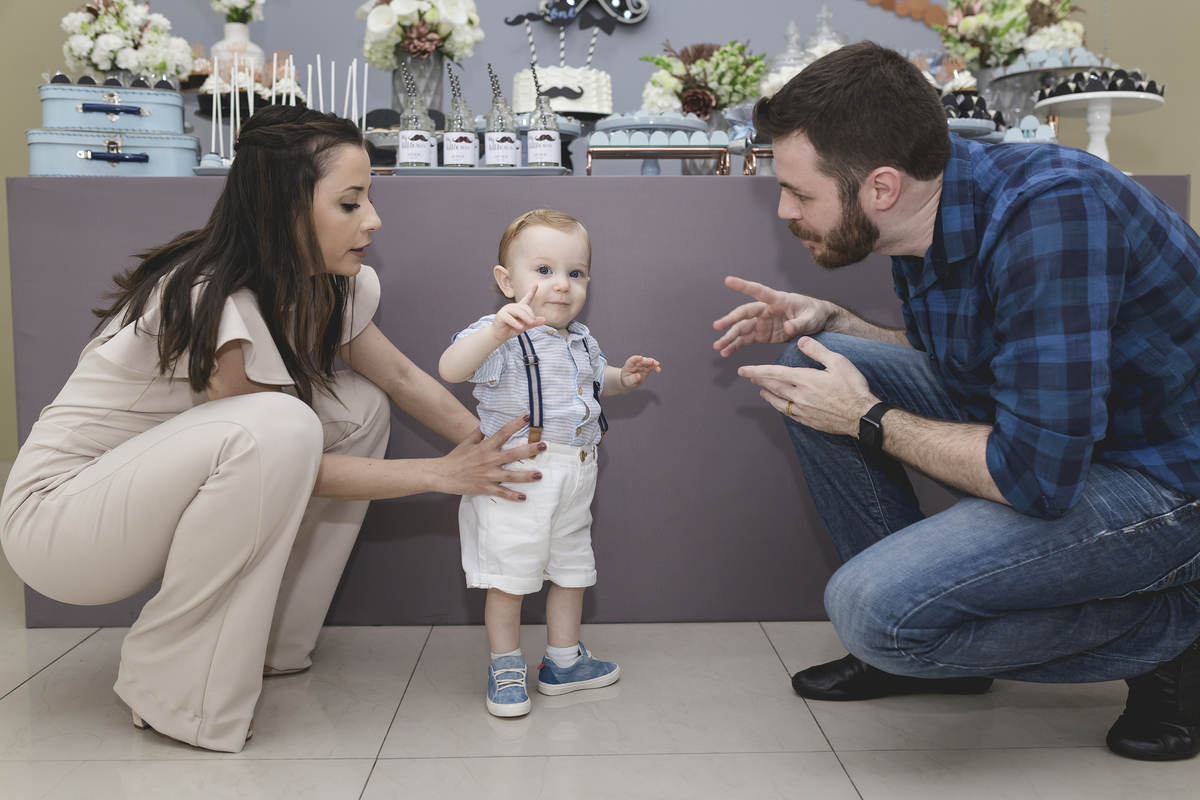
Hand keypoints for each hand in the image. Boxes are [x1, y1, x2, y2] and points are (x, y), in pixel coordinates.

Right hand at [432, 415, 545, 500]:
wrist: (442, 475)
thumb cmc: (455, 458)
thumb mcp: (466, 442)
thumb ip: (478, 433)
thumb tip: (486, 423)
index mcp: (485, 447)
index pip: (503, 433)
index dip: (515, 424)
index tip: (527, 417)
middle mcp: (489, 460)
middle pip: (513, 454)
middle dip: (530, 450)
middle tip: (544, 445)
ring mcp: (488, 475)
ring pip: (511, 475)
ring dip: (526, 475)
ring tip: (540, 475)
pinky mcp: (485, 488)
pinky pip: (501, 492)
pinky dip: (512, 496)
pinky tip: (523, 497)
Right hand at [491, 286, 545, 341]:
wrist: (501, 335)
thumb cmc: (512, 328)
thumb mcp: (525, 325)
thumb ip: (534, 322)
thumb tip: (544, 320)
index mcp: (520, 308)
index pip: (527, 298)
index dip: (532, 291)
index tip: (536, 284)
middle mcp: (513, 307)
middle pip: (524, 307)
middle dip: (530, 314)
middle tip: (534, 322)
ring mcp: (506, 310)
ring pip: (518, 311)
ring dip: (525, 318)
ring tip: (530, 323)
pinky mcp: (501, 315)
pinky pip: (509, 318)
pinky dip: (516, 323)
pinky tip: (520, 327)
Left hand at [620, 355, 660, 389]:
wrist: (630, 382)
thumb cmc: (627, 381)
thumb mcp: (628, 382)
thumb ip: (633, 378)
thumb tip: (638, 376)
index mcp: (629, 365)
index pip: (632, 360)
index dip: (636, 358)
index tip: (640, 358)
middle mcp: (636, 364)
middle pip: (641, 360)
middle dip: (647, 360)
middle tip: (652, 362)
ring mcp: (642, 365)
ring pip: (648, 362)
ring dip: (653, 362)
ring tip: (657, 365)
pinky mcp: (647, 368)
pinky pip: (652, 366)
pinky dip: (655, 367)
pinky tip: (658, 370)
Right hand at [712, 276, 833, 356]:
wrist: (817, 323)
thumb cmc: (814, 315)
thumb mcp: (811, 319)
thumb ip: (799, 324)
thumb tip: (788, 328)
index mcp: (778, 300)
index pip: (758, 291)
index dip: (743, 286)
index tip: (728, 280)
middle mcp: (766, 310)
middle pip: (744, 313)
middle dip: (730, 320)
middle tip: (718, 326)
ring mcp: (762, 323)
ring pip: (741, 329)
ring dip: (729, 337)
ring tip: (718, 346)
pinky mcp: (762, 334)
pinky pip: (745, 339)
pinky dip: (736, 345)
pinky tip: (726, 352)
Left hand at [738, 337, 877, 436]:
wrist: (862, 416)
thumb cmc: (853, 387)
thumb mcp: (838, 362)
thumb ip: (817, 350)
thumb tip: (800, 340)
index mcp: (804, 379)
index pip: (774, 373)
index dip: (756, 371)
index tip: (742, 370)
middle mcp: (799, 396)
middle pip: (773, 387)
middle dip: (760, 381)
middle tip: (751, 378)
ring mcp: (803, 410)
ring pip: (778, 402)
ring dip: (768, 395)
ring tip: (761, 391)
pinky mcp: (809, 420)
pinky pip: (788, 413)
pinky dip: (780, 407)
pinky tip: (780, 405)